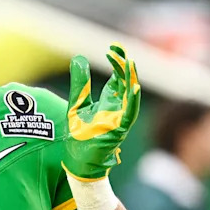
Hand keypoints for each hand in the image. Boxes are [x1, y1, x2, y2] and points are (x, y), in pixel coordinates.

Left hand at [63, 45, 140, 180]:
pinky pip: (128, 114)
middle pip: (124, 82)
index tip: (113, 48)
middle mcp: (116, 108)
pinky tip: (133, 88)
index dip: (117, 62)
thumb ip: (80, 82)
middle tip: (119, 49)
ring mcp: (119, 118)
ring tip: (129, 62)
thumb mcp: (77, 103)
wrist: (78, 161)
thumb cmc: (79, 135)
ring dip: (130, 79)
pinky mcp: (118, 129)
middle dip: (123, 65)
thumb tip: (78, 58)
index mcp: (108, 101)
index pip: (117, 77)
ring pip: (129, 95)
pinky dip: (132, 101)